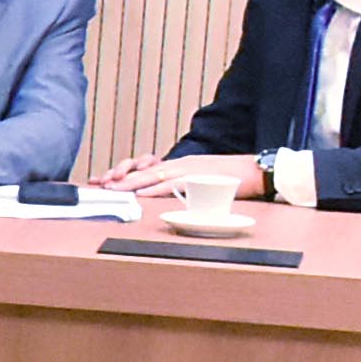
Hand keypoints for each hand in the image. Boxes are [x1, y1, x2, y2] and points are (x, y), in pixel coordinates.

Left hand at [102, 151, 264, 202]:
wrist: (259, 171)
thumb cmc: (233, 178)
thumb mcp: (203, 180)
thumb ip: (186, 186)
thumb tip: (170, 196)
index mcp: (182, 166)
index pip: (149, 169)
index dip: (127, 175)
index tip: (106, 181)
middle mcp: (182, 165)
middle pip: (146, 170)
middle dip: (122, 178)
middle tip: (100, 184)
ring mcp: (191, 170)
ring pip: (155, 175)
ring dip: (133, 183)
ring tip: (114, 188)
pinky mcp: (201, 179)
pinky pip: (174, 185)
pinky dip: (157, 189)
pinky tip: (142, 193)